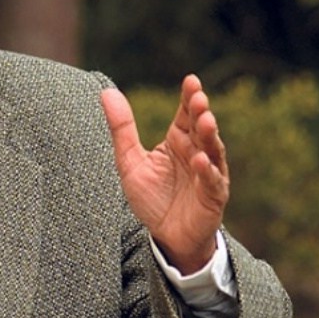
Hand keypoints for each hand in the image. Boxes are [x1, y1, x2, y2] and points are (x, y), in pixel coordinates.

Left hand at [101, 74, 229, 273]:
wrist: (165, 237)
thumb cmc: (151, 197)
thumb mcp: (129, 160)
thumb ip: (121, 128)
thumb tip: (106, 91)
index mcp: (177, 141)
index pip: (185, 115)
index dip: (188, 98)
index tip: (191, 80)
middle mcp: (196, 153)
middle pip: (200, 128)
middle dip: (201, 112)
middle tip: (199, 97)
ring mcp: (207, 174)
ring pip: (212, 150)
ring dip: (210, 135)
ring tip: (206, 121)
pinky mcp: (212, 197)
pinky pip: (211, 181)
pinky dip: (207, 171)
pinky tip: (200, 161)